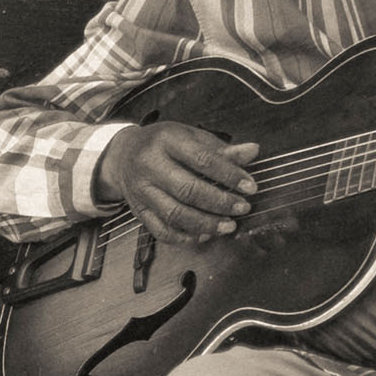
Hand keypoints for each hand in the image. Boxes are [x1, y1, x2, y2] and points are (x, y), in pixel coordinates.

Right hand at [95, 123, 259, 244]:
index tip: (250, 187)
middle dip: (220, 202)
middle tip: (242, 208)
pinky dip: (186, 237)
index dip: (229, 175)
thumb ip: (222, 149)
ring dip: (206, 224)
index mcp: (166, 140)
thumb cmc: (164, 144)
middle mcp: (150, 164)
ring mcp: (141, 190)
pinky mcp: (138, 211)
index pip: (202, 159)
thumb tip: (252, 151)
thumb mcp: (192, 137)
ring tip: (229, 225)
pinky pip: (162, 230)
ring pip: (175, 214)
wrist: (123, 155)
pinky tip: (205, 235)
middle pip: (187, 189)